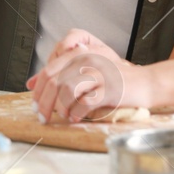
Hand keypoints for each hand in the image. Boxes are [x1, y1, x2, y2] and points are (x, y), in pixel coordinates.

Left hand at [27, 40, 145, 122]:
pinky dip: (76, 113)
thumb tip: (30, 84)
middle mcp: (86, 61)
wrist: (144, 83)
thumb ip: (59, 75)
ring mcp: (98, 74)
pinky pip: (85, 103)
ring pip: (67, 92)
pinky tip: (76, 118)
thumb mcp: (84, 72)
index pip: (48, 72)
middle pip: (54, 82)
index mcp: (78, 55)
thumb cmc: (112, 80)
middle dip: (44, 103)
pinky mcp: (109, 89)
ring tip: (63, 116)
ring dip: (60, 109)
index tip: (35, 106)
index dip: (38, 91)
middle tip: (43, 118)